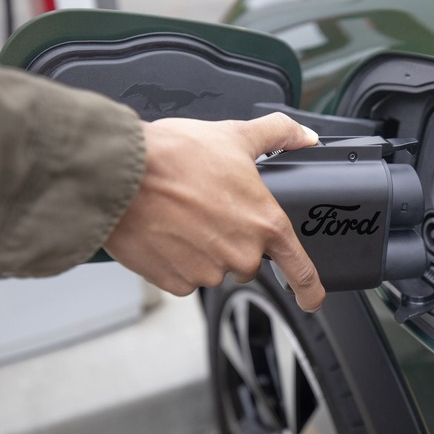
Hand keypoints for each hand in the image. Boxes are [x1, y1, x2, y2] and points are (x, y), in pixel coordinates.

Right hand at [104, 112, 324, 311]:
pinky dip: (176, 257)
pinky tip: (165, 230)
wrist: (121, 174)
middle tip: (207, 207)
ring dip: (201, 247)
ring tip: (180, 213)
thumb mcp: (236, 135)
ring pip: (213, 266)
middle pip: (247, 261)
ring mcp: (208, 272)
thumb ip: (279, 134)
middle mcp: (242, 255)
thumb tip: (304, 136)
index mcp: (265, 224)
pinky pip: (183, 275)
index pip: (301, 270)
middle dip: (232, 239)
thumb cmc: (176, 156)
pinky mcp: (175, 282)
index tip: (311, 299)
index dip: (310, 289)